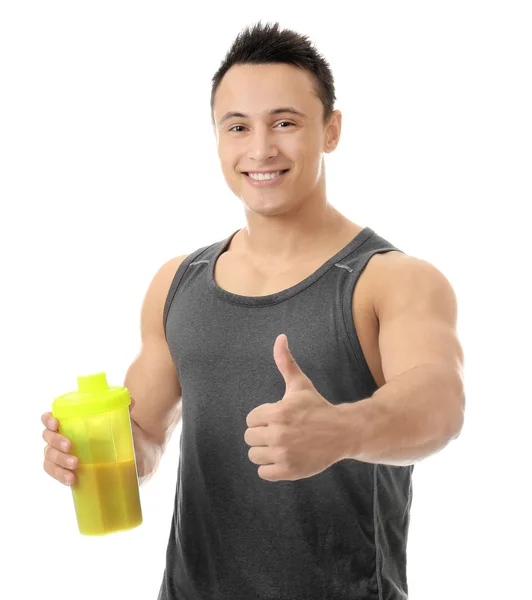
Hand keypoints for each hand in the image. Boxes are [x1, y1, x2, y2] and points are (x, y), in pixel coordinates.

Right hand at [41, 396, 135, 485]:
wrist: (128, 456)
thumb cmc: (117, 433)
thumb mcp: (122, 422)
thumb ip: (125, 410)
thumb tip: (132, 401)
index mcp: (69, 421)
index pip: (49, 417)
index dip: (48, 419)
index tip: (56, 423)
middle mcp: (61, 436)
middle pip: (47, 437)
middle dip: (56, 441)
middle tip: (70, 446)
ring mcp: (61, 454)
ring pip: (49, 456)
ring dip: (59, 461)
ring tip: (76, 465)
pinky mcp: (65, 470)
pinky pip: (55, 473)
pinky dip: (60, 475)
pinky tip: (71, 479)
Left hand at [244, 334, 345, 481]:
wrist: (343, 432)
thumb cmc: (318, 407)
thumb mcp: (300, 385)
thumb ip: (285, 362)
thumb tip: (280, 337)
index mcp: (278, 412)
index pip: (251, 419)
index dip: (263, 418)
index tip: (279, 418)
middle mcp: (278, 434)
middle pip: (250, 438)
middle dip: (262, 434)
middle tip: (281, 432)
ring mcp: (283, 454)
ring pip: (254, 456)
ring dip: (265, 452)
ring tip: (282, 445)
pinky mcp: (289, 471)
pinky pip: (263, 473)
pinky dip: (270, 468)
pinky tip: (284, 457)